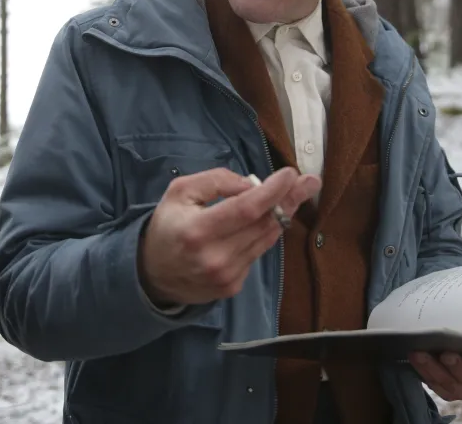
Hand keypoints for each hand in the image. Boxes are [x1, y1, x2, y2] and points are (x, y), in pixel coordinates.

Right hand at [139, 167, 319, 306]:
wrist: (151, 274)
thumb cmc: (168, 225)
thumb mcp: (180, 192)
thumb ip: (216, 182)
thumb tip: (252, 185)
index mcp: (197, 231)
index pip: (246, 209)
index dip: (272, 191)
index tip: (291, 174)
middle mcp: (215, 258)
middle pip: (263, 224)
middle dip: (289, 199)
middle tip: (310, 181)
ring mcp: (226, 277)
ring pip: (265, 240)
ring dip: (283, 215)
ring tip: (297, 194)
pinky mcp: (232, 287)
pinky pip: (257, 253)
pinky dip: (264, 234)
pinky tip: (268, 219)